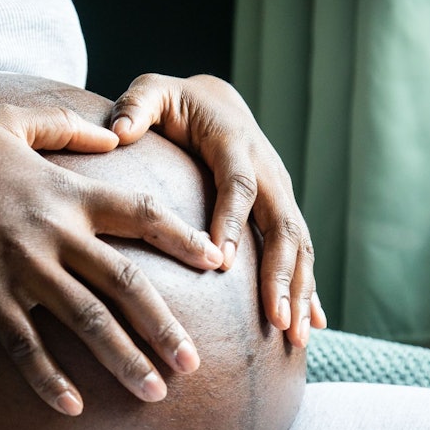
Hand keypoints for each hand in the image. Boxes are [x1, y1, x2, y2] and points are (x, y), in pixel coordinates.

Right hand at [0, 104, 224, 414]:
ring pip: (85, 320)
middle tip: (194, 364)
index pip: (141, 213)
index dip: (182, 237)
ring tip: (155, 394)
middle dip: (163, 325)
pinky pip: (24, 345)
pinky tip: (73, 407)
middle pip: (124, 284)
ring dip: (123, 360)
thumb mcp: (12, 119)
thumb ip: (68, 125)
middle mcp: (55, 234)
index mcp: (69, 193)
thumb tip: (114, 131)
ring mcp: (22, 268)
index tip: (218, 261)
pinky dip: (47, 377)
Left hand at [110, 74, 326, 347]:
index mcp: (234, 144)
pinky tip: (311, 327)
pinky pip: (301, 253)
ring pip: (300, 245)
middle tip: (275, 320)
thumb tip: (117, 130)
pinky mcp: (283, 211)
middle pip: (283, 225)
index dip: (234, 222)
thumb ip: (137, 106)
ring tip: (295, 337)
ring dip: (300, 291)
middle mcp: (268, 171)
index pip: (239, 185)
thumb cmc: (177, 103)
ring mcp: (281, 194)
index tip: (223, 264)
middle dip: (282, 275)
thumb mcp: (154, 92)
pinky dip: (308, 290)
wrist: (219, 101)